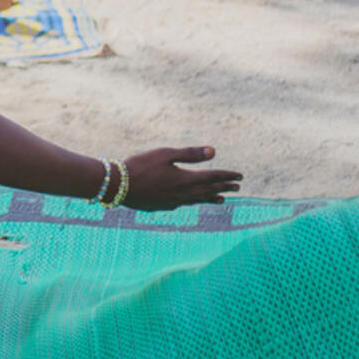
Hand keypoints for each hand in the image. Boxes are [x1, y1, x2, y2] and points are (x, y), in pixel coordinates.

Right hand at [119, 147, 241, 210]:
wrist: (118, 186)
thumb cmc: (140, 165)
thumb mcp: (165, 154)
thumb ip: (190, 154)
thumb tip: (214, 151)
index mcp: (185, 179)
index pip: (212, 177)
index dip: (227, 176)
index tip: (240, 176)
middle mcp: (182, 194)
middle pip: (208, 190)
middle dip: (224, 187)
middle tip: (237, 187)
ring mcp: (173, 202)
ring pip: (198, 200)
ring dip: (211, 197)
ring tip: (221, 199)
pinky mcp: (164, 206)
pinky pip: (185, 204)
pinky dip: (194, 201)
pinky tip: (192, 200)